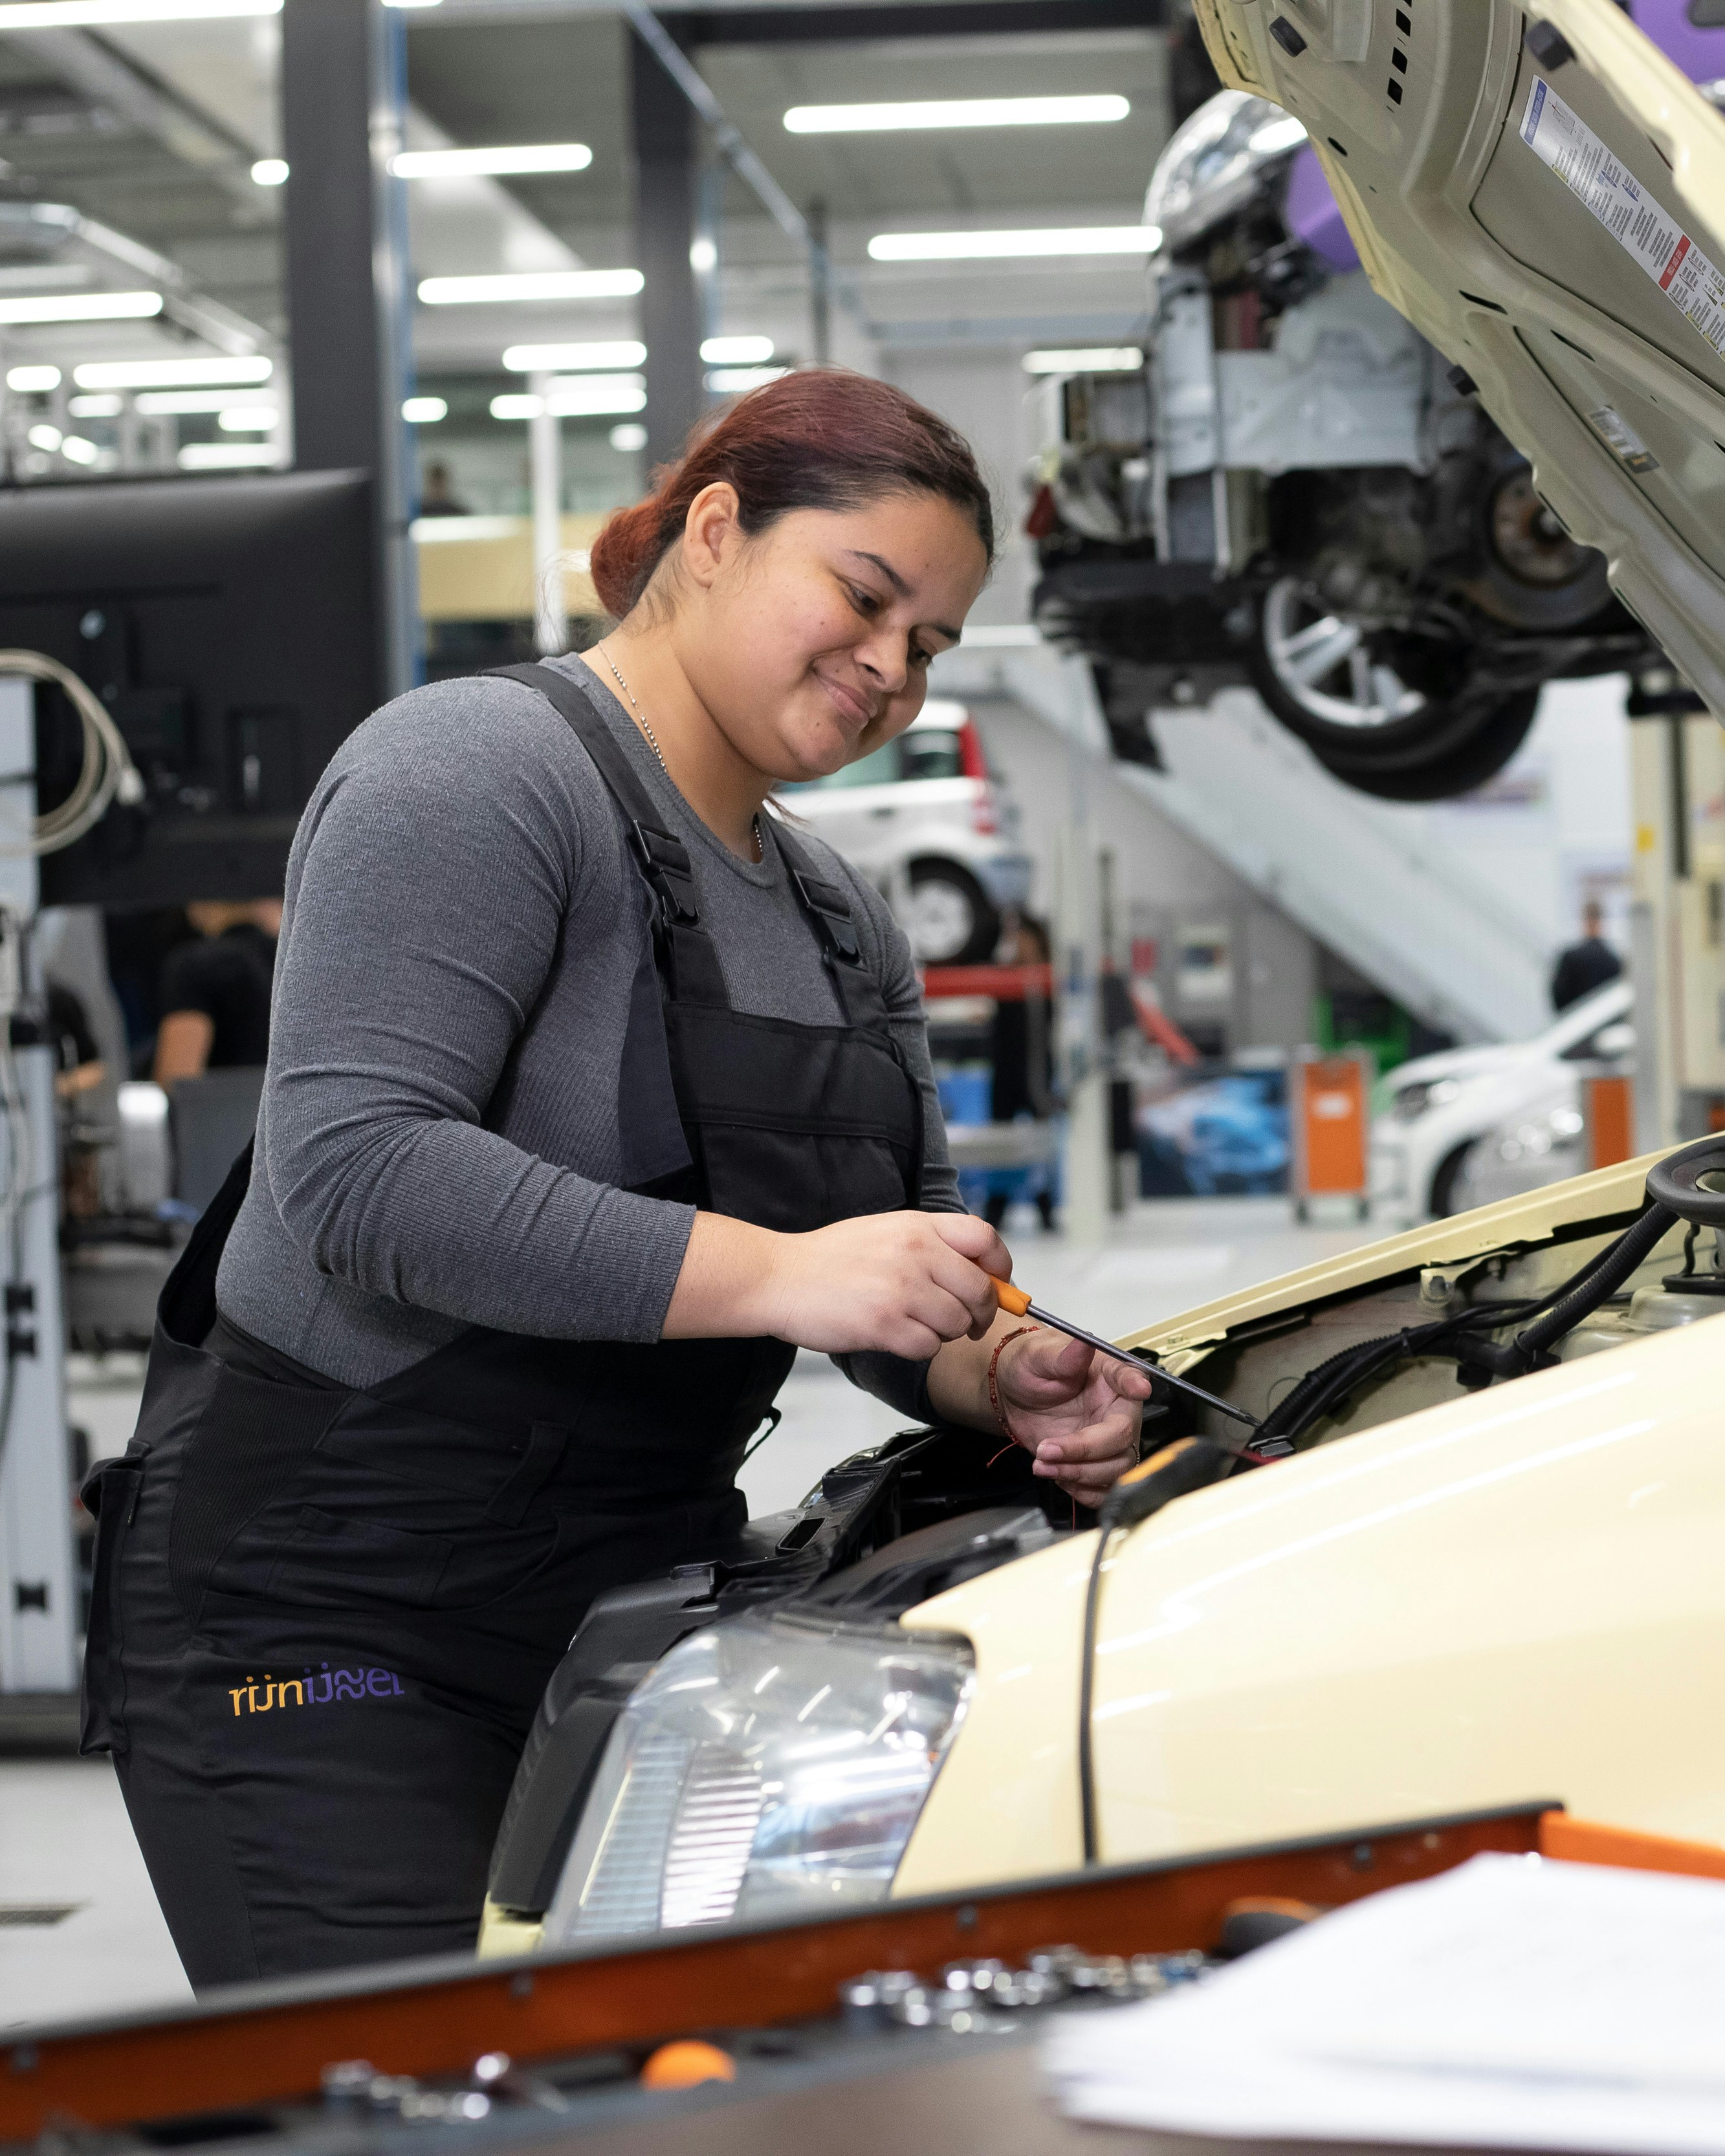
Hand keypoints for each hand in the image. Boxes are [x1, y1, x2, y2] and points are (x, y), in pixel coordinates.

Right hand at [667, 1208, 1012, 1358]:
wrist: (778, 1278)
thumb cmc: (829, 1259)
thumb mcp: (885, 1231)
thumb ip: (931, 1245)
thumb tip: (981, 1272)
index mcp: (918, 1226)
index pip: (985, 1239)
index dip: (1000, 1267)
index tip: (997, 1284)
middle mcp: (915, 1253)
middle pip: (980, 1291)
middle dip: (980, 1314)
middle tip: (966, 1323)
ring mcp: (901, 1289)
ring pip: (957, 1324)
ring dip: (944, 1333)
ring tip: (915, 1325)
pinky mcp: (884, 1324)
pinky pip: (929, 1348)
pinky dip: (919, 1350)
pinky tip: (896, 1338)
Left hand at [995, 1327, 1149, 1506]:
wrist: (1013, 1394)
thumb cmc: (1031, 1366)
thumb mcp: (1039, 1355)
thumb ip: (1063, 1356)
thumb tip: (1083, 1343)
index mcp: (1111, 1377)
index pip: (1131, 1378)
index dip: (1135, 1385)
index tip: (1139, 1389)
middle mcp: (1117, 1410)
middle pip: (1124, 1438)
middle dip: (1086, 1451)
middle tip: (1047, 1450)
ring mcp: (1108, 1440)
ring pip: (1117, 1469)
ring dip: (1080, 1475)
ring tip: (1043, 1465)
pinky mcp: (1094, 1464)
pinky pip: (1104, 1489)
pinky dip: (1082, 1491)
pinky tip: (1055, 1476)